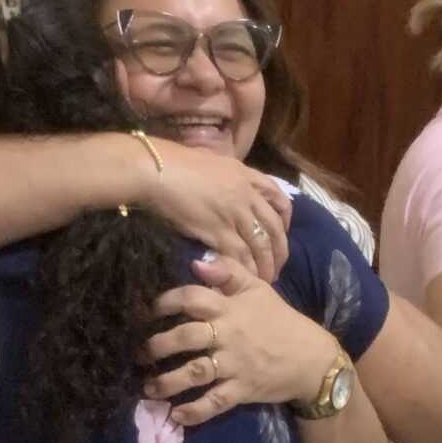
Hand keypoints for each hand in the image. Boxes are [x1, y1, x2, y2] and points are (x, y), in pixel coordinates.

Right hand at [136, 141, 291, 281]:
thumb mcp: (212, 161)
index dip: (284, 220)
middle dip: (279, 251)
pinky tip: (245, 279)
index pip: (279, 198)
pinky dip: (245, 269)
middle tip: (276, 268)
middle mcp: (246, 195)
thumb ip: (227, 176)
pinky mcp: (218, 231)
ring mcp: (234, 214)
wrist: (157, 170)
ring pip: (260, 245)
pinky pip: (240, 255)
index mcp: (246, 175)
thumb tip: (227, 186)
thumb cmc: (176, 162)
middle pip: (274, 228)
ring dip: (265, 266)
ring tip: (264, 281)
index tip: (282, 234)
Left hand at [144, 252, 336, 428]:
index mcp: (231, 308)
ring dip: (167, 382)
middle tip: (139, 354)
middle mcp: (230, 335)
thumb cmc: (281, 321)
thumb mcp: (259, 290)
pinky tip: (176, 415)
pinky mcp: (243, 390)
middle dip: (157, 345)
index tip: (146, 311)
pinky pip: (215, 402)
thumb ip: (229, 272)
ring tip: (148, 388)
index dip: (165, 302)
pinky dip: (195, 411)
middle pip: (186, 336)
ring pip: (196, 372)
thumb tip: (195, 262)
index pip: (192, 298)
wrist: (313, 358)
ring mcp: (236, 364)